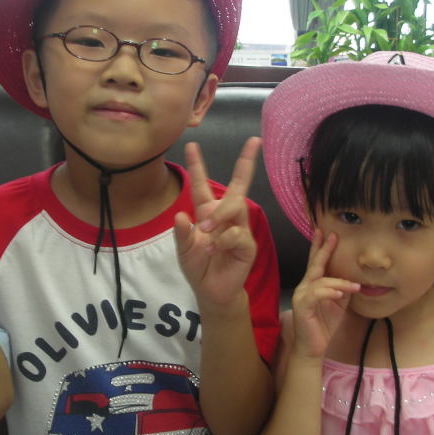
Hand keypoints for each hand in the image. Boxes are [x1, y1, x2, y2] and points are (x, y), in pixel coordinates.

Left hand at [173, 138, 259, 309]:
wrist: (211, 292)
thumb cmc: (198, 266)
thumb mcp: (183, 250)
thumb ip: (181, 234)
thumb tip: (180, 216)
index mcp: (207, 213)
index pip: (202, 185)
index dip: (197, 166)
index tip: (192, 144)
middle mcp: (226, 217)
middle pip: (238, 186)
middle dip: (246, 162)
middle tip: (253, 142)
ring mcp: (239, 229)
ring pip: (237, 207)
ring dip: (219, 216)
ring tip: (205, 230)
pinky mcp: (247, 245)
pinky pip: (237, 234)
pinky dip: (223, 240)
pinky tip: (213, 249)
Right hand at [290, 229, 359, 359]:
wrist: (312, 347)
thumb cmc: (323, 325)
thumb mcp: (338, 304)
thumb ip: (343, 289)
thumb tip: (354, 278)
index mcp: (313, 285)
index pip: (317, 263)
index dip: (321, 248)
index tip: (327, 233)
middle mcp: (305, 287)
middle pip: (314, 264)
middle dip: (322, 249)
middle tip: (330, 235)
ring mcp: (302, 296)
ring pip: (321, 280)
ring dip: (340, 282)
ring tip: (354, 286)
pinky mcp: (303, 306)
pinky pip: (317, 294)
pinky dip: (329, 292)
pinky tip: (339, 294)